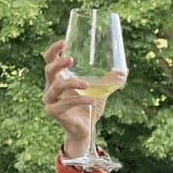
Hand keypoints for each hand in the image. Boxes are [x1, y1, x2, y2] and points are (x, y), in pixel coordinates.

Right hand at [42, 39, 106, 157]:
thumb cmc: (89, 108)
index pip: (50, 60)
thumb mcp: (101, 92)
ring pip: (56, 87)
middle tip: (71, 59)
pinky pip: (65, 103)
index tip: (64, 41)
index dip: (54, 50)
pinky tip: (92, 100)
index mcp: (59, 78)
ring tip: (86, 84)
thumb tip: (124, 70)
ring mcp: (50, 100)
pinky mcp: (54, 112)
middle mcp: (51, 87)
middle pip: (49, 70)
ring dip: (71, 83)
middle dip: (58, 63)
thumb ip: (108, 81)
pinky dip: (79, 100)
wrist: (86, 130)